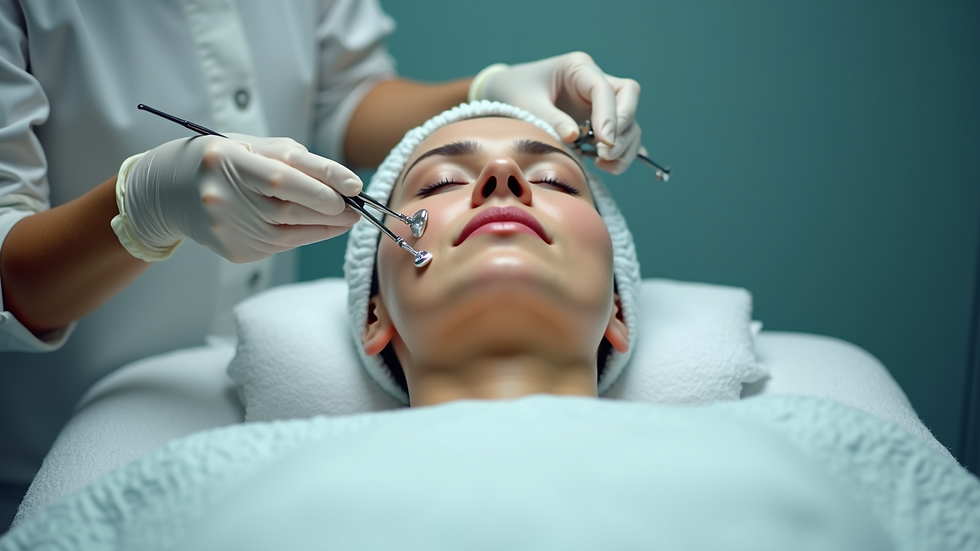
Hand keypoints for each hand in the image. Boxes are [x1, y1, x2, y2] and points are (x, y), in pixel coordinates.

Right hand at [119, 134, 361, 262]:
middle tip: (357, 207)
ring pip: (289, 232)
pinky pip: (280, 245)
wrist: (166, 193)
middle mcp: (221, 197)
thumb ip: (295, 160)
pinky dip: (306, 236)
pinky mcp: (234, 251)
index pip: (280, 177)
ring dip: (326, 226)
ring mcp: (226, 229)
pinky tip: (319, 227)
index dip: (320, 185)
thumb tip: (343, 184)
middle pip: (289, 209)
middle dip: (331, 209)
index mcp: (224, 161)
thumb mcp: (250, 146)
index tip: (353, 188)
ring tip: (347, 218)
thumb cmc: (219, 161)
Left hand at [481, 52, 642, 173]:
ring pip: (629, 121)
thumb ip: (550, 119)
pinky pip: (623, 135)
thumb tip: (574, 137)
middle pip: (628, 99)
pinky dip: (622, 152)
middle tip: (605, 154)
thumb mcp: (526, 104)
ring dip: (624, 146)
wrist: (509, 92)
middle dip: (622, 129)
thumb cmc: (516, 91)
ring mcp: (600, 102)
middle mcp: (595, 81)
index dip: (610, 116)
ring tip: (602, 165)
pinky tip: (612, 167)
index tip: (605, 143)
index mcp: (579, 68)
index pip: (605, 89)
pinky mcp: (601, 120)